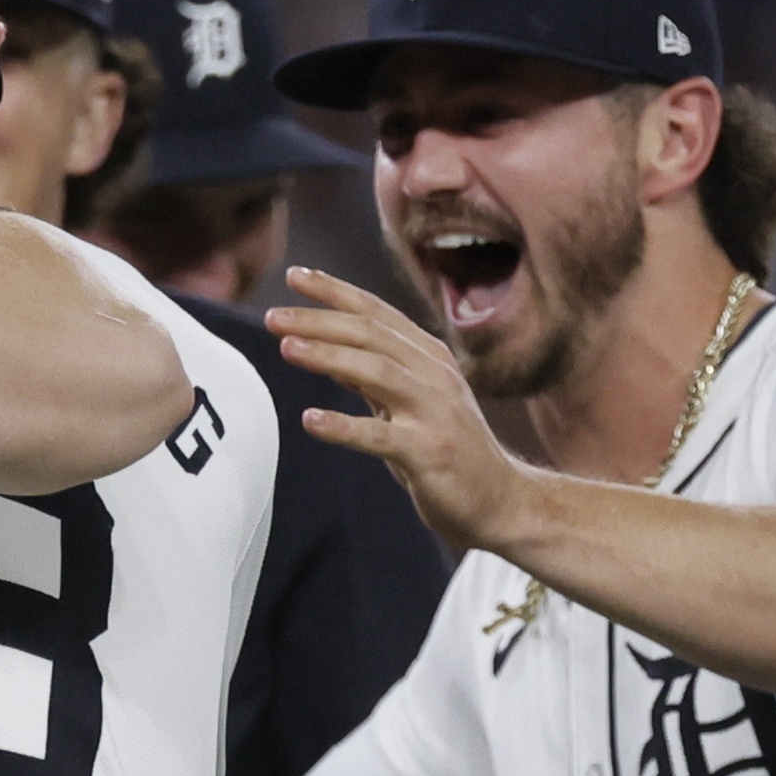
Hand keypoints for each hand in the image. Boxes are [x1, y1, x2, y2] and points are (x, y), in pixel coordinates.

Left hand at [264, 267, 530, 551]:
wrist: (501, 501)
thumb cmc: (448, 451)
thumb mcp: (410, 403)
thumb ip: (374, 377)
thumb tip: (326, 351)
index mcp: (429, 358)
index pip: (377, 314)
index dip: (336, 292)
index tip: (295, 275)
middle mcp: (435, 376)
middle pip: (372, 335)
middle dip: (320, 320)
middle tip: (274, 316)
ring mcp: (435, 412)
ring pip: (377, 372)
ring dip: (328, 356)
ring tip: (286, 348)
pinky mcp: (429, 452)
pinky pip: (380, 436)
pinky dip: (343, 427)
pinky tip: (310, 420)